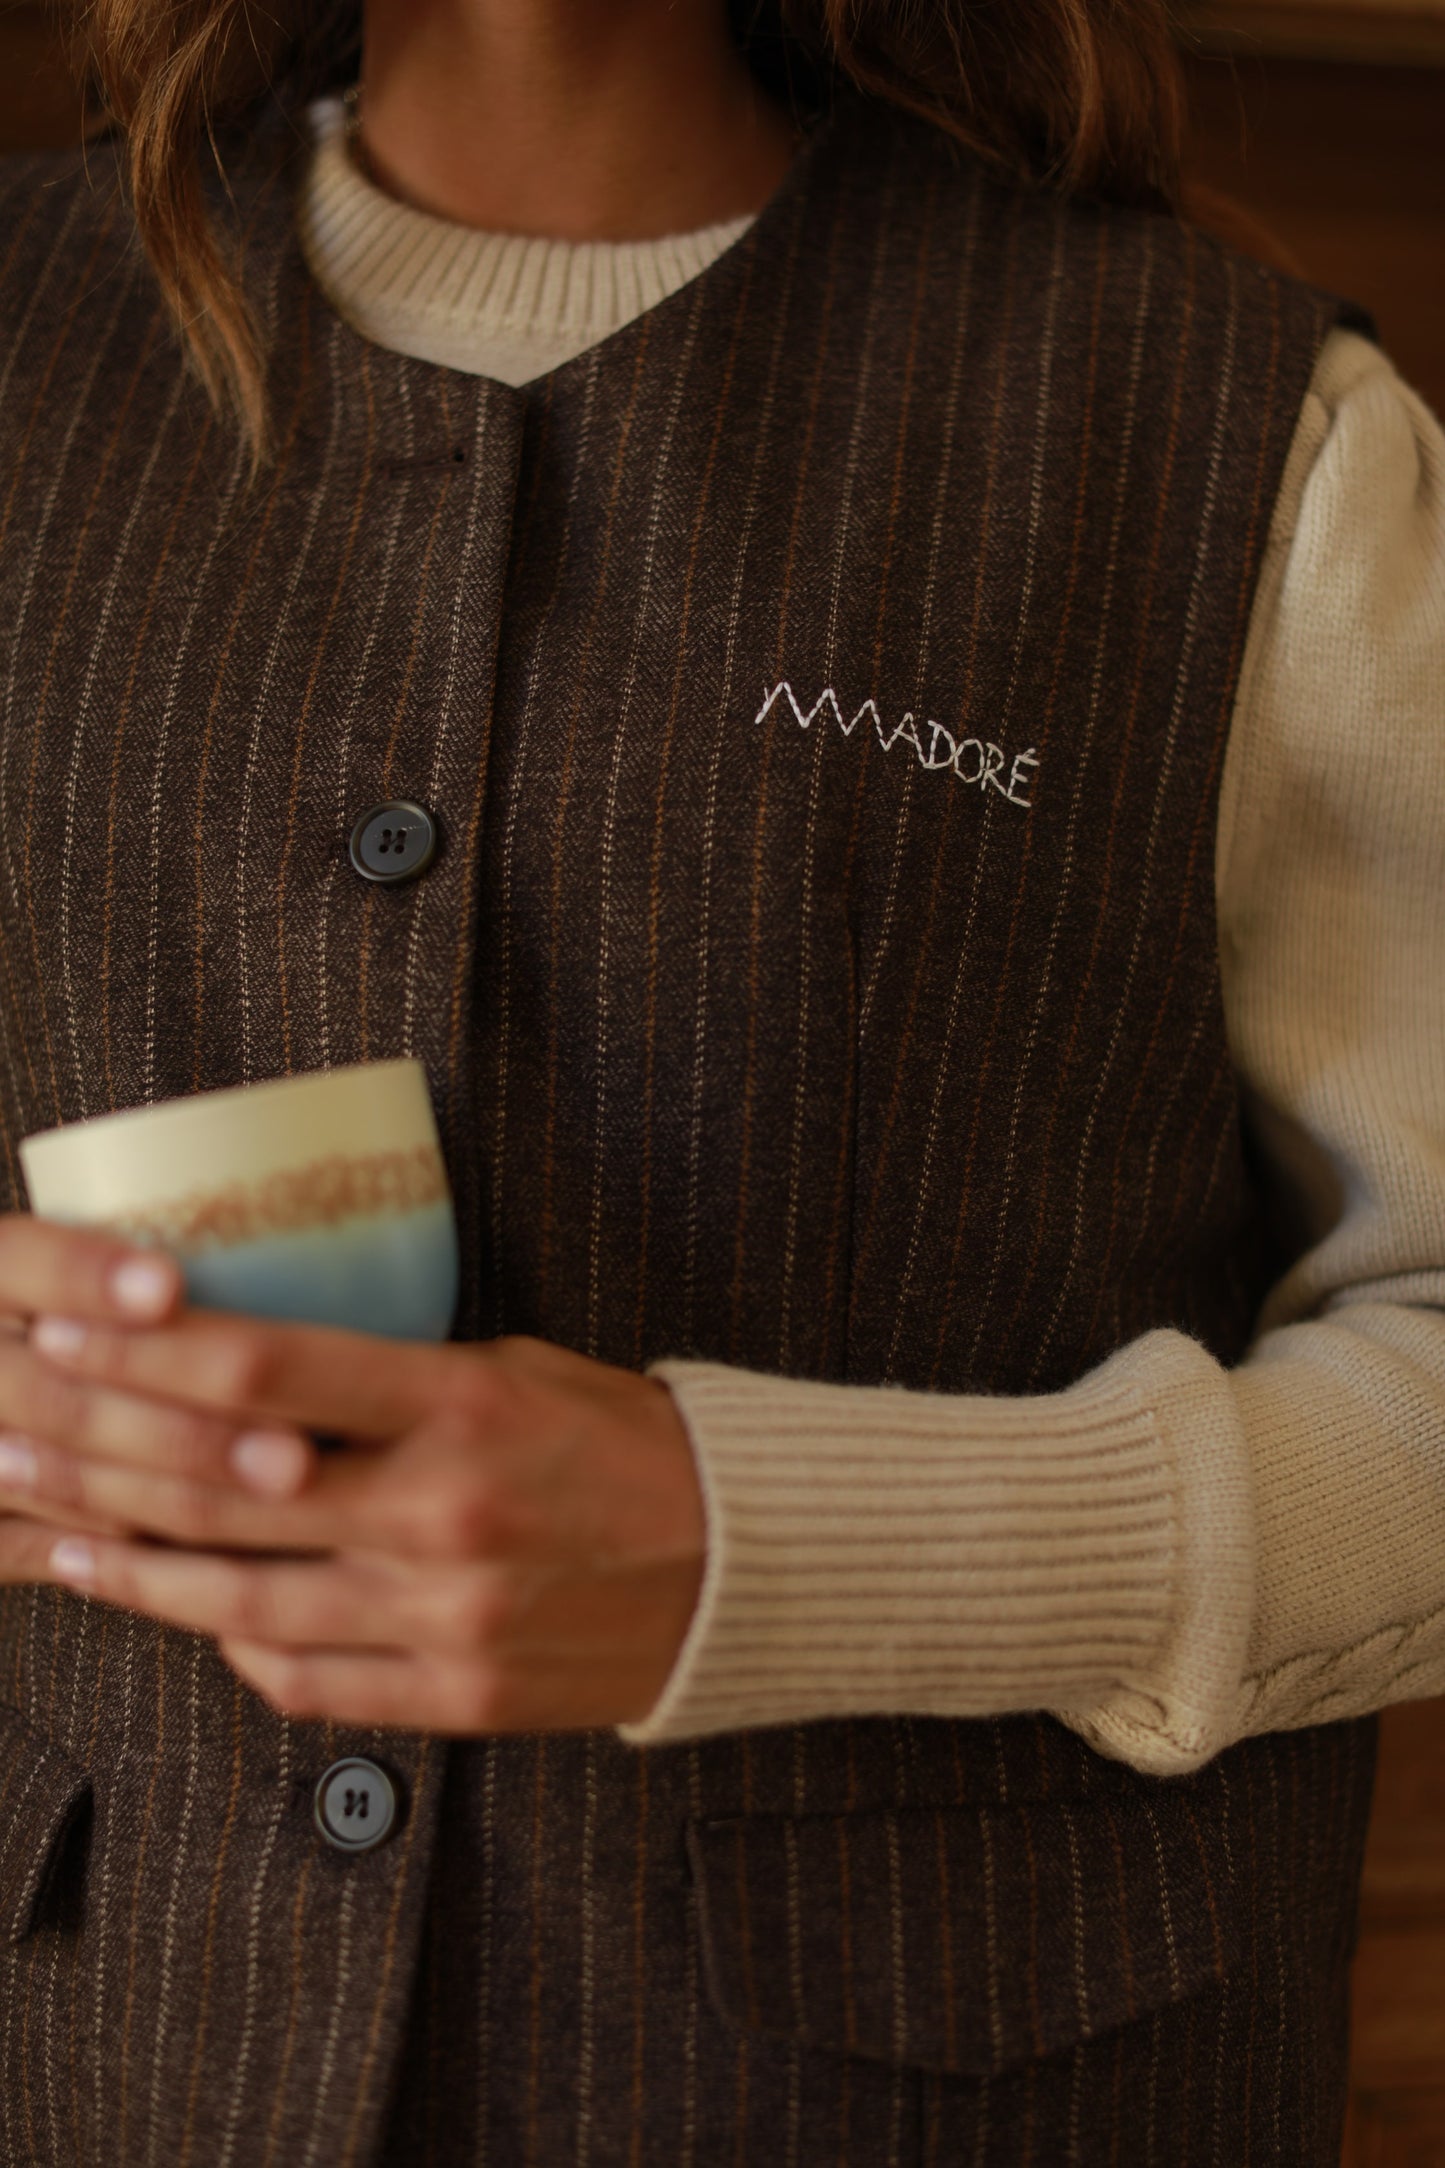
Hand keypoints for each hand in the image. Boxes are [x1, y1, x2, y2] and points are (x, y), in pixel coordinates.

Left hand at [0, 1216, 706, 1732]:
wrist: (742, 1567)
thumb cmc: (626, 1445)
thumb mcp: (519, 1369)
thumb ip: (391, 1383)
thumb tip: (252, 1384)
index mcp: (464, 1407)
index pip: (267, 1373)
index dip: (146, 1353)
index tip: (67, 1330)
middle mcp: (443, 1514)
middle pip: (223, 1488)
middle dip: (97, 1455)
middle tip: (9, 1431)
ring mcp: (445, 1617)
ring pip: (241, 1598)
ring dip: (131, 1568)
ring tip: (52, 1536)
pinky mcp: (457, 1697)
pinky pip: (306, 1679)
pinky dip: (234, 1647)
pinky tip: (184, 1617)